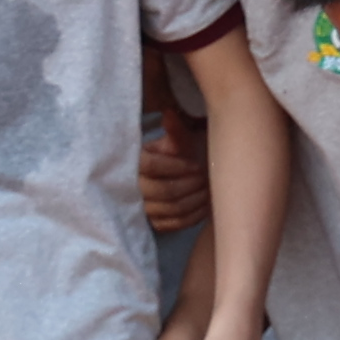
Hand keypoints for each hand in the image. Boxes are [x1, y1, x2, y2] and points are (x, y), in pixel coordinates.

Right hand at [136, 108, 207, 234]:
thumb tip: (169, 114)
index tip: (196, 166)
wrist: (168, 178)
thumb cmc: (174, 156)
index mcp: (133, 162)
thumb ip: (174, 130)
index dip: (176, 166)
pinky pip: (173, 224)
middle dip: (189, 185)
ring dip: (194, 201)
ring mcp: (141, 209)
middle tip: (205, 178)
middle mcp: (132, 188)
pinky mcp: (151, 225)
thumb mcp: (174, 141)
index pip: (151, 166)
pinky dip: (192, 216)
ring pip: (170, 209)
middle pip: (163, 191)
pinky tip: (205, 207)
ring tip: (208, 191)